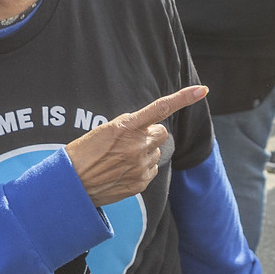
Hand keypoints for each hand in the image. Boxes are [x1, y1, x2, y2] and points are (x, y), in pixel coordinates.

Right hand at [67, 85, 205, 205]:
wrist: (72, 184)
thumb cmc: (84, 154)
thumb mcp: (103, 131)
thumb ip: (129, 126)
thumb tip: (147, 128)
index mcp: (126, 127)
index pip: (160, 108)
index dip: (184, 98)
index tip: (202, 89)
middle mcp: (137, 145)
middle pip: (161, 133)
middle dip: (151, 134)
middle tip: (130, 141)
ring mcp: (141, 165)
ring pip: (156, 152)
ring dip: (145, 152)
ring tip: (121, 159)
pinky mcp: (141, 181)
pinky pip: (152, 169)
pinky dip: (142, 168)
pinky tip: (122, 171)